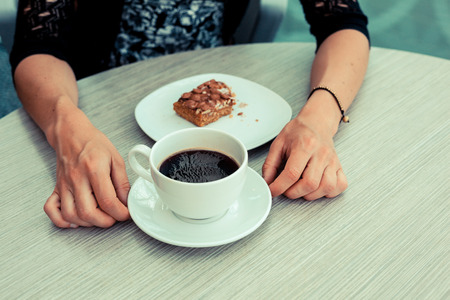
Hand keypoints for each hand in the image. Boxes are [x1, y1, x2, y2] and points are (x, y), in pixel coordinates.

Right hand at [43, 109, 129, 227]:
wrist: (71, 133)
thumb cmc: (94, 144)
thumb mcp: (116, 158)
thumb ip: (122, 182)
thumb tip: (126, 201)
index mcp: (94, 169)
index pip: (107, 200)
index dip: (120, 212)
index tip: (126, 214)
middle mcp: (76, 179)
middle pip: (87, 212)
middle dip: (105, 221)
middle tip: (114, 217)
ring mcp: (64, 185)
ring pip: (70, 215)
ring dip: (87, 223)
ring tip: (99, 216)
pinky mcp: (56, 188)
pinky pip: (51, 210)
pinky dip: (62, 220)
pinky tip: (75, 219)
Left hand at [262, 114, 347, 200]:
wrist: (317, 122)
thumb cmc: (299, 131)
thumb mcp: (278, 143)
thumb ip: (270, 164)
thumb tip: (267, 182)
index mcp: (305, 145)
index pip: (292, 173)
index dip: (280, 186)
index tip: (273, 190)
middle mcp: (321, 153)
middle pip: (310, 183)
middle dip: (294, 192)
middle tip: (287, 189)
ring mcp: (333, 160)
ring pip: (326, 187)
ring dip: (311, 194)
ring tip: (301, 188)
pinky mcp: (339, 166)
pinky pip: (340, 185)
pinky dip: (329, 192)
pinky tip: (318, 187)